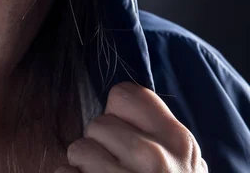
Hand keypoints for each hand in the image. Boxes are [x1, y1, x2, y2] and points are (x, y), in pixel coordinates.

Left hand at [55, 81, 207, 172]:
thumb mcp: (182, 165)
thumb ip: (158, 135)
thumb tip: (121, 104)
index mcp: (178, 142)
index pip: (125, 95)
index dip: (117, 114)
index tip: (123, 135)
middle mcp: (155, 158)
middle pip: (97, 123)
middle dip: (100, 146)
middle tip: (116, 170)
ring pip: (78, 149)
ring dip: (83, 168)